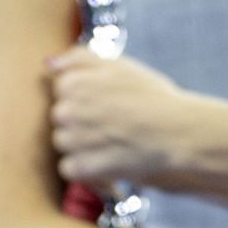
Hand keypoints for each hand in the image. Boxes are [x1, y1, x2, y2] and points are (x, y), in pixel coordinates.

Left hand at [47, 46, 204, 187]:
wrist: (177, 132)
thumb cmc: (152, 97)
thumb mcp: (118, 65)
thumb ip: (79, 59)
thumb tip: (50, 63)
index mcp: (72, 84)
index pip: (62, 89)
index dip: (85, 96)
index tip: (106, 103)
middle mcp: (66, 111)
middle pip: (60, 117)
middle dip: (80, 120)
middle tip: (110, 124)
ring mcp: (72, 140)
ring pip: (62, 143)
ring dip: (80, 145)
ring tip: (111, 142)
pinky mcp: (82, 167)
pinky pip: (69, 168)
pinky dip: (85, 168)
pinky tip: (105, 162)